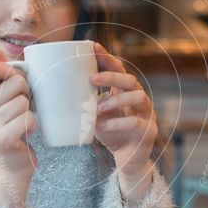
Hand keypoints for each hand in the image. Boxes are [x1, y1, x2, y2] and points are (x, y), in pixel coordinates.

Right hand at [0, 50, 37, 207]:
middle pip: (15, 82)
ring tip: (22, 123)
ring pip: (24, 102)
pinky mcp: (2, 139)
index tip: (14, 88)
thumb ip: (0, 75)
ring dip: (31, 112)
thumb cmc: (11, 128)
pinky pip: (29, 119)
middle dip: (27, 94)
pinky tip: (26, 134)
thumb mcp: (2, 101)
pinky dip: (33, 126)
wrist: (11, 167)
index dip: (13, 73)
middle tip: (21, 110)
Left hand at [91, 42, 156, 197]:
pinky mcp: (148, 131)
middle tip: (92, 78)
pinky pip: (136, 122)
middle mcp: (140, 100)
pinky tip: (102, 126)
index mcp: (126, 92)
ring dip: (116, 100)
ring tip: (97, 109)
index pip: (120, 69)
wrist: (127, 160)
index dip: (108, 58)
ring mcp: (147, 114)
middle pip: (131, 80)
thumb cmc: (111, 133)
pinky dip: (117, 123)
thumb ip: (88, 103)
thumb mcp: (97, 115)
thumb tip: (59, 90)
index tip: (94, 47)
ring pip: (139, 97)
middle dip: (112, 76)